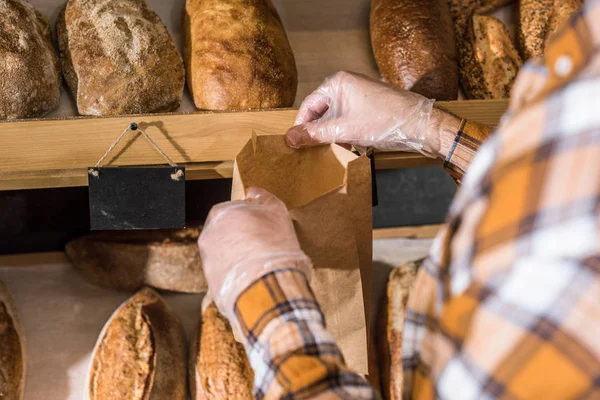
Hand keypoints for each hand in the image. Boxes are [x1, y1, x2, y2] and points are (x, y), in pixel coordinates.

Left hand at [198, 188, 311, 317]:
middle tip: (263, 245)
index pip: (233, 210)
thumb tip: (252, 192)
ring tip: (260, 263)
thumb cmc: (274, 244)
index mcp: (219, 214)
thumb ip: (262, 197)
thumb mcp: (276, 210)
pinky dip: (238, 274)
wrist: (268, 285)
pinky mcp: (211, 283)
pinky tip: (254, 276)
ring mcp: (207, 261)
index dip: (251, 218)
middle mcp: (207, 236)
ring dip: (240, 256)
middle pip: (227, 232)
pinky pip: (227, 274)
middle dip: (243, 237)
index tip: (264, 226)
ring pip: (226, 253)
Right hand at [285, 71, 456, 157]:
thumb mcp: (345, 130)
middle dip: (318, 132)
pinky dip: (346, 134)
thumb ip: (315, 134)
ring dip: (333, 135)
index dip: (301, 126)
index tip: (296, 144)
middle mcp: (347, 85)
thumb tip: (290, 138)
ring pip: (335, 118)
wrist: (421, 125)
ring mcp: (359, 96)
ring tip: (335, 150)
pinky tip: (351, 147)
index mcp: (338, 83)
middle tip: (313, 150)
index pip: (308, 105)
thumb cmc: (386, 121)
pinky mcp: (368, 107)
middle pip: (321, 112)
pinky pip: (348, 120)